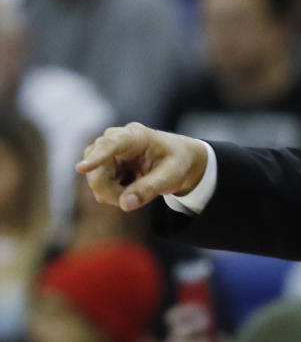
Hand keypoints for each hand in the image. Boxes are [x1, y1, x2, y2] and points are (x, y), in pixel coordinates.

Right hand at [76, 123, 207, 211]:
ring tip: (138, 190)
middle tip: (135, 200)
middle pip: (97, 168)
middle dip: (111, 190)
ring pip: (95, 177)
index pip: (111, 144)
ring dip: (112, 192)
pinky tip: (131, 186)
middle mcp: (117, 139)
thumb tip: (124, 205)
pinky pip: (98, 183)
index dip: (96, 157)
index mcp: (137, 136)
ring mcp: (107, 151)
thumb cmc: (177, 163)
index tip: (81, 168)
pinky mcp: (104, 162)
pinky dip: (112, 192)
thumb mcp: (171, 177)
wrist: (179, 158)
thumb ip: (149, 189)